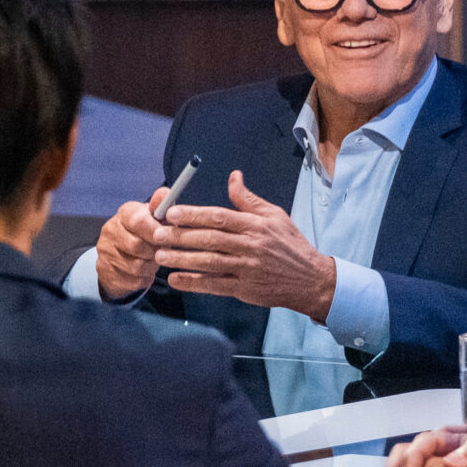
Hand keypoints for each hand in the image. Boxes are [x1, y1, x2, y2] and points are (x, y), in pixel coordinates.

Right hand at [95, 190, 163, 300]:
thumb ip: (161, 207)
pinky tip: (145, 271)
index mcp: (123, 214)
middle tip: (162, 251)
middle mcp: (110, 231)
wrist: (119, 254)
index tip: (165, 236)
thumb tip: (165, 193)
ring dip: (151, 266)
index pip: (138, 220)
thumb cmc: (142, 233)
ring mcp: (106, 253)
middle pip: (137, 245)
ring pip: (136, 266)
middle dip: (155, 251)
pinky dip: (144, 278)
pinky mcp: (106, 272)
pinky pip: (133, 280)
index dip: (155, 231)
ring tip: (154, 261)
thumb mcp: (153, 218)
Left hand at [153, 170, 338, 318]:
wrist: (310, 279)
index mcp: (256, 225)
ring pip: (209, 263)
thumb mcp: (274, 216)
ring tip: (160, 256)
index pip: (219, 217)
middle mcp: (250, 246)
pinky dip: (193, 283)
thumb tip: (233, 176)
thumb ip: (248, 199)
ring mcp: (247, 269)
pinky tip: (175, 279)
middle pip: (210, 239)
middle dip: (180, 236)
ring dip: (182, 259)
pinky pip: (214, 286)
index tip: (170, 213)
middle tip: (157, 234)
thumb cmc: (289, 244)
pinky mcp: (245, 289)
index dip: (193, 215)